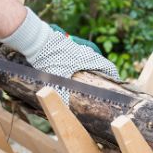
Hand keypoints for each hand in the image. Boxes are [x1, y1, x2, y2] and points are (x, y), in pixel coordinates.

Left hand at [0, 8, 119, 102]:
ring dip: (90, 67)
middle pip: (100, 63)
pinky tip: (70, 69)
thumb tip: (63, 112)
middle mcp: (85, 51)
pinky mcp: (67, 44)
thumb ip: (61, 96)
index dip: (114, 77)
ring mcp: (77, 46)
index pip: (108, 67)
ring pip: (89, 57)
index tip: (116, 85)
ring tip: (86, 79)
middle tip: (100, 85)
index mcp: (88, 59)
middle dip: (102, 74)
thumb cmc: (49, 58)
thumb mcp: (56, 80)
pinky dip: (80, 62)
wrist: (36, 39)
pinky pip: (79, 54)